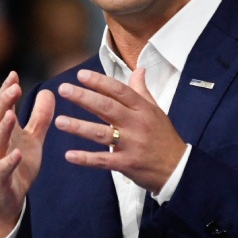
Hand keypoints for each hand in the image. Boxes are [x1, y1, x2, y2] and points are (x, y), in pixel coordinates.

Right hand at [0, 72, 54, 237]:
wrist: (7, 200)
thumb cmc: (18, 165)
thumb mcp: (33, 139)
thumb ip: (40, 117)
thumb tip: (49, 91)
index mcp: (4, 130)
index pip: (3, 106)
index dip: (6, 90)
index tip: (13, 74)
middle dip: (4, 102)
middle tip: (13, 87)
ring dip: (2, 128)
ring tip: (11, 114)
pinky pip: (1, 169)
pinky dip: (8, 161)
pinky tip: (16, 153)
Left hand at [55, 68, 185, 193]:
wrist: (178, 168)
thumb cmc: (164, 137)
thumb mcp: (156, 110)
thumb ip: (142, 91)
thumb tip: (138, 69)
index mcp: (143, 109)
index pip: (119, 91)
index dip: (99, 82)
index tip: (81, 75)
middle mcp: (136, 124)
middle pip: (107, 107)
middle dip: (84, 97)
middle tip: (63, 89)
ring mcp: (131, 145)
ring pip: (101, 133)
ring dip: (79, 127)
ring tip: (59, 121)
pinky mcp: (126, 164)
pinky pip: (103, 160)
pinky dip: (86, 158)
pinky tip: (69, 155)